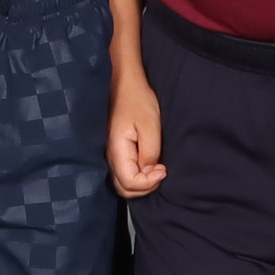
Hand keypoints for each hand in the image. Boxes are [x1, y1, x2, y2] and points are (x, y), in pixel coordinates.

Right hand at [107, 74, 165, 197]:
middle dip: (145, 187)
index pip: (129, 182)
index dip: (149, 182)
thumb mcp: (150, 126)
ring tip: (156, 169)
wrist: (127, 86)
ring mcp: (113, 155)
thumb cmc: (138, 101)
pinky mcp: (118, 153)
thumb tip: (150, 173)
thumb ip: (150, 153)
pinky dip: (138, 178)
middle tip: (161, 172)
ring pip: (124, 184)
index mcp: (117, 150)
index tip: (163, 169)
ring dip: (142, 184)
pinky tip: (149, 167)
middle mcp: (111, 156)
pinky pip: (125, 174)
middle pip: (124, 189)